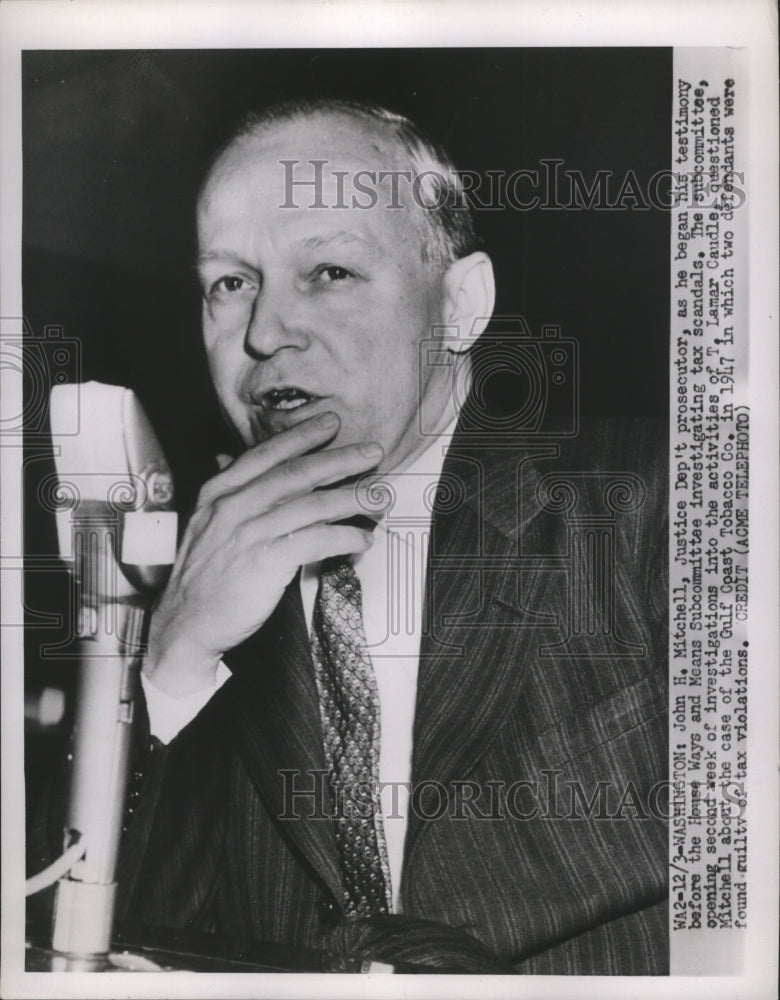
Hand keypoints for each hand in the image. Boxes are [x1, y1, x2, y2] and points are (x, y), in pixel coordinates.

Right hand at [144, 411, 380, 695]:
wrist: (185, 624)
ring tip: (378, 497)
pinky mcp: (265, 564)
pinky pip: (315, 541)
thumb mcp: (205, 525)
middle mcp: (233, 508)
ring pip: (312, 505)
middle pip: (296, 474)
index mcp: (218, 493)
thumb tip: (228, 459)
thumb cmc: (202, 577)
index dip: (301, 436)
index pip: (265, 454)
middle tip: (371, 451)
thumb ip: (226, 493)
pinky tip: (361, 538)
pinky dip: (344, 536)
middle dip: (339, 459)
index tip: (329, 424)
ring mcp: (248, 534)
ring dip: (352, 498)